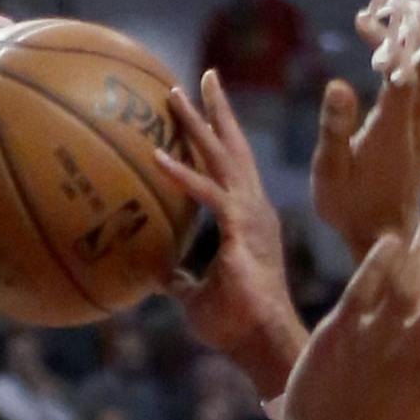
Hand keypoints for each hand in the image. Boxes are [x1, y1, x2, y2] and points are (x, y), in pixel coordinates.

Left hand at [152, 71, 307, 397]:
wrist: (261, 342)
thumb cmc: (234, 325)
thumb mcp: (196, 297)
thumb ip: (181, 279)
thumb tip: (158, 275)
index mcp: (247, 220)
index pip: (233, 169)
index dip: (220, 138)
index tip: (206, 110)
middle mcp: (253, 209)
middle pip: (234, 148)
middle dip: (216, 112)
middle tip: (202, 77)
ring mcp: (250, 216)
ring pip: (223, 157)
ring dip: (198, 124)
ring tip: (175, 94)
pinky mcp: (240, 231)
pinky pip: (207, 195)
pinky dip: (181, 175)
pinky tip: (157, 156)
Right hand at [310, 0, 419, 258]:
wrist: (385, 237)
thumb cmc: (348, 207)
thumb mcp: (329, 173)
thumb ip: (334, 130)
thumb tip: (337, 84)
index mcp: (395, 132)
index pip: (404, 71)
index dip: (392, 37)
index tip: (367, 15)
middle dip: (413, 18)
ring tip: (413, 0)